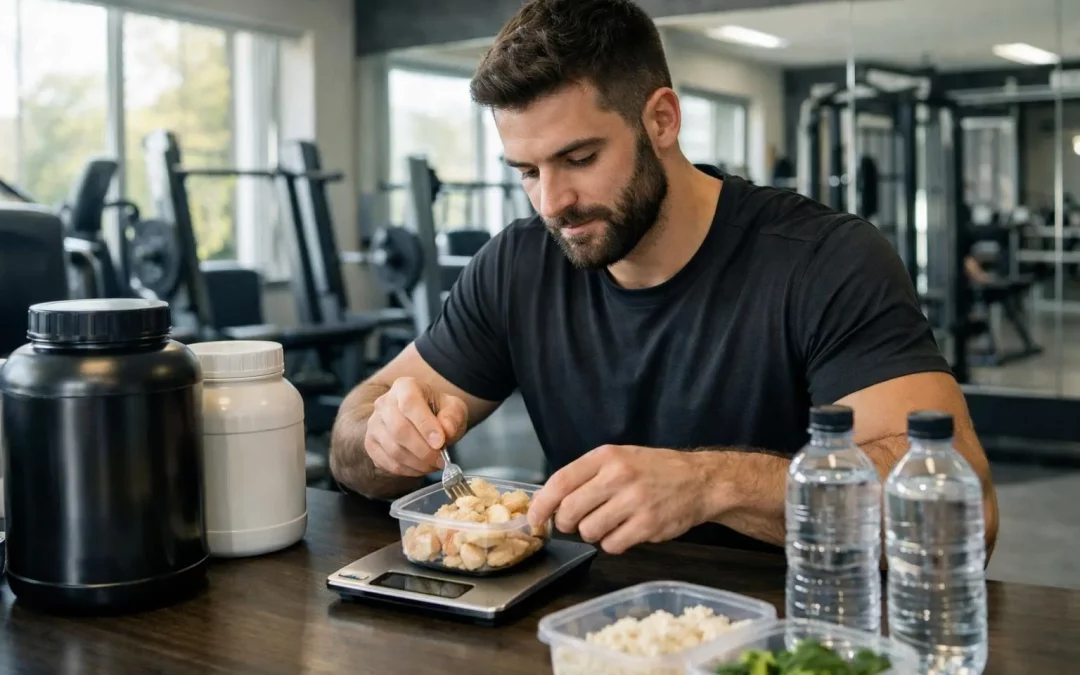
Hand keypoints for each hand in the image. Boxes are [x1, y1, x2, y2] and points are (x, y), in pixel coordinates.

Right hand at [365, 377, 468, 476]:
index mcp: (405, 387)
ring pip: (393, 449)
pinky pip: (387, 462)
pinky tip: (420, 467)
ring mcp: (374, 424)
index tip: (440, 442)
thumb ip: (453, 417)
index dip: (425, 425)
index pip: (410, 403)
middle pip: (399, 429)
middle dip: (424, 450)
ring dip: (417, 462)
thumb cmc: (439, 412)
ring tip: (434, 464)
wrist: (423, 420)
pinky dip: (407, 470)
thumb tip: (446, 431)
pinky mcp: (371, 444)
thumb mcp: (454, 408)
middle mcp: (384, 403)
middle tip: (440, 459)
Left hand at [527, 445, 719, 553]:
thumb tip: (550, 502)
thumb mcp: (620, 458)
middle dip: (566, 523)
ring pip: (589, 531)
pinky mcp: (647, 526)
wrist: (700, 481)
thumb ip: (587, 475)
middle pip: (569, 511)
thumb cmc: (654, 470)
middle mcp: (618, 477)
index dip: (541, 504)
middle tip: (576, 522)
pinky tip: (625, 531)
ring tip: (608, 523)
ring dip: (593, 534)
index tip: (534, 518)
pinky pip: (612, 545)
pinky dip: (613, 543)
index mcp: (606, 457)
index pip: (560, 482)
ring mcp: (634, 502)